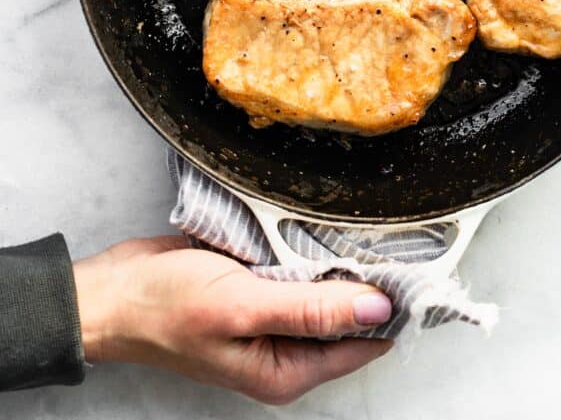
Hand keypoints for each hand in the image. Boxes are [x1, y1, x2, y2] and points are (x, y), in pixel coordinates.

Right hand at [73, 235, 391, 403]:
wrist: (115, 288)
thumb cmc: (165, 308)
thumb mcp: (243, 308)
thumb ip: (311, 311)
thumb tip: (377, 309)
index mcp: (287, 370)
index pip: (364, 341)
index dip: (391, 303)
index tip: (414, 262)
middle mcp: (286, 349)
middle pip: (349, 313)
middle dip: (366, 277)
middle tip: (388, 231)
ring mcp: (272, 316)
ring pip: (326, 286)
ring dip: (336, 257)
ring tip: (354, 221)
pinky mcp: (260, 285)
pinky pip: (299, 267)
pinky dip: (307, 246)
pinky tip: (315, 223)